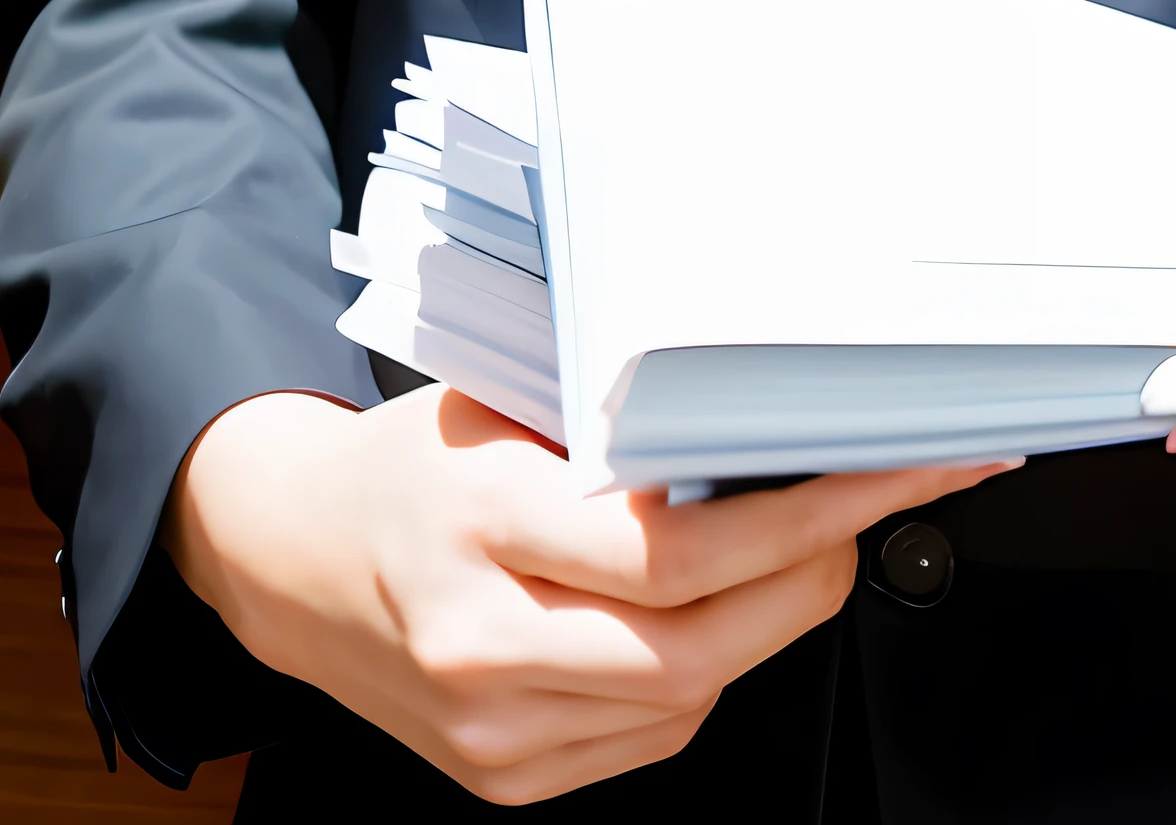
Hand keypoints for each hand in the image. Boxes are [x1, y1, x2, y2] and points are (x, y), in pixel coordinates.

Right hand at [168, 387, 996, 802]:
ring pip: (686, 697)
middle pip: (698, 642)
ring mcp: (492, 725)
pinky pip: (648, 736)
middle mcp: (482, 635)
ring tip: (801, 547)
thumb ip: (613, 418)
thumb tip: (761, 412)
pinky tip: (708, 614)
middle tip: (870, 505)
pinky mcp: (504, 778)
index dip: (803, 514)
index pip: (675, 545)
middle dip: (812, 573)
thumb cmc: (410, 463)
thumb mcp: (499, 398)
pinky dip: (701, 674)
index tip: (884, 469)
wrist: (291, 559)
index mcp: (478, 515)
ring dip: (769, 623)